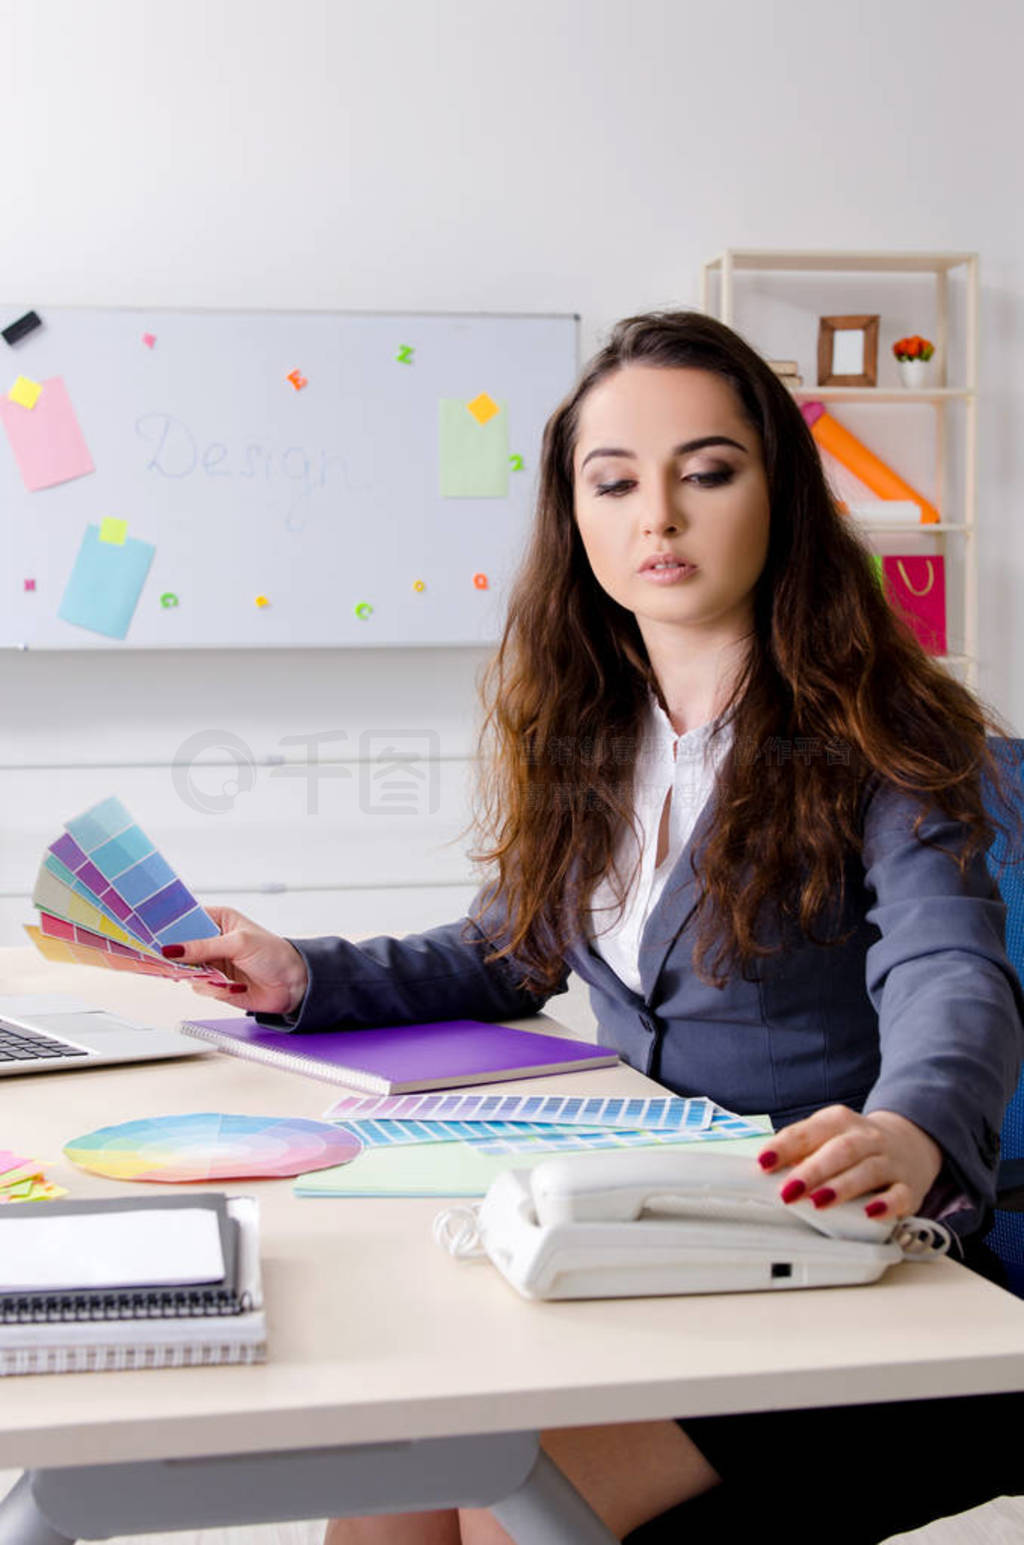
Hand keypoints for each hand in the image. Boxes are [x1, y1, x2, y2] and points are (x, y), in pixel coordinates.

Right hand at [162, 906, 308, 1016]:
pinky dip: (212, 988)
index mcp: (218, 920)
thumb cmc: (274, 954)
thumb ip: (204, 947)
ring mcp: (212, 963)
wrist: (294, 984)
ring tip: (217, 976)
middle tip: (172, 960)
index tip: (151, 932)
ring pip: (185, 970)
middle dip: (178, 956)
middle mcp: (211, 940)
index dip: (168, 925)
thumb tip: (173, 948)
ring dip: (199, 975)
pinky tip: (228, 986)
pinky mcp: (215, 984)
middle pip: (179, 947)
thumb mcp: (239, 944)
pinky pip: (199, 987)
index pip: (184, 919)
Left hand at [756, 1104, 943, 1220]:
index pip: (810, 1131)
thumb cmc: (857, 1145)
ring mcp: (890, 1162)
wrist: (911, 1143)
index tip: (764, 1162)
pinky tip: (870, 1213)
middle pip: (841, 1150)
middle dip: (813, 1170)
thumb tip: (767, 1170)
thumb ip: (800, 1151)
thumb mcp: (827, 1138)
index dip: (786, 1146)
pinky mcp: (909, 1187)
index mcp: (840, 1121)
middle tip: (788, 1191)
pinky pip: (900, 1195)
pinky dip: (886, 1205)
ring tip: (818, 1202)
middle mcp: (867, 1138)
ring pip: (868, 1170)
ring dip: (842, 1187)